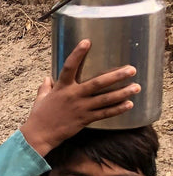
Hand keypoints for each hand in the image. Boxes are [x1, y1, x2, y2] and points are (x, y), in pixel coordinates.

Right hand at [20, 40, 138, 155]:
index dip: (78, 54)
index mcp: (61, 87)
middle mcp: (73, 95)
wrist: (40, 134)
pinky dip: (117, 109)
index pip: (70, 67)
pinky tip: (128, 104)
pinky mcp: (84, 119)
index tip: (87, 42)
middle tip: (131, 70)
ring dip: (122, 93)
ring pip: (105, 99)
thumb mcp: (41, 98)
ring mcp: (80, 108)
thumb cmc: (39, 115)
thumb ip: (45, 87)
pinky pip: (104, 114)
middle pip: (97, 83)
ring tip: (136, 87)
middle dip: (116, 76)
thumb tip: (47, 78)